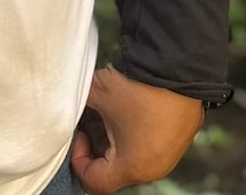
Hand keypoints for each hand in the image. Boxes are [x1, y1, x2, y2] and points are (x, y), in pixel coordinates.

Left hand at [69, 66, 203, 192]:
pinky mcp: (178, 135)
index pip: (95, 181)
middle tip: (88, 118)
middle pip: (114, 167)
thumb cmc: (140, 86)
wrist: (180, 65)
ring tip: (104, 106)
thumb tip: (65, 104)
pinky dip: (133, 127)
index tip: (78, 135)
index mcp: (133, 168)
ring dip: (113, 134)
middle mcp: (154, 167)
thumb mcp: (98, 94)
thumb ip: (77, 104)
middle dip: (96, 142)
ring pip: (131, 152)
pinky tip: (125, 103)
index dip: (79, 160)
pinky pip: (149, 140)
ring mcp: (169, 152)